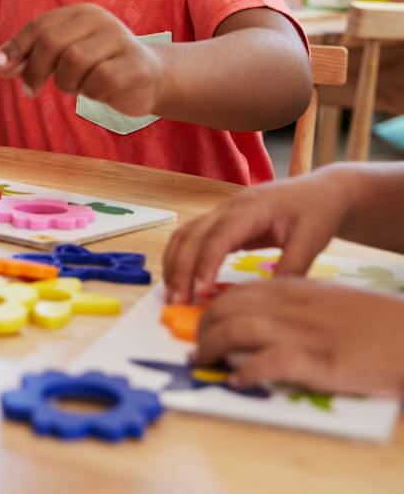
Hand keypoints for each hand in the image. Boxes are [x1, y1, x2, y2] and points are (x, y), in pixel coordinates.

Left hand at [0, 4, 167, 115]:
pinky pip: (97, 82)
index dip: (16, 48)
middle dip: (35, 70)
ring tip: (75, 86)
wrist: (149, 79)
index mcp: (81, 12)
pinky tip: (98, 91)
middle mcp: (101, 20)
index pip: (39, 26)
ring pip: (73, 62)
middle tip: (30, 91)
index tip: (2, 68)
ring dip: (66, 83)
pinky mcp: (135, 65)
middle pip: (53, 43)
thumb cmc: (97, 66)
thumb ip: (28, 58)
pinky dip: (90, 92)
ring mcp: (120, 40)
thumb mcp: (60, 58)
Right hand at [162, 166, 357, 302]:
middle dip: (180, 269)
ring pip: (185, 234)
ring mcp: (221, 212)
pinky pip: (192, 237)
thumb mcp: (311, 241)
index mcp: (252, 208)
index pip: (218, 236)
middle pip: (191, 235)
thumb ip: (291, 268)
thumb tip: (267, 299)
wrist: (320, 191)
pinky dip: (182, 258)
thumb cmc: (317, 211)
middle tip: (178, 302)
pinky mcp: (222, 222)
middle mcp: (229, 207)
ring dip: (174, 263)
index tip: (201, 294)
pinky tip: (183, 279)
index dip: (206, 265)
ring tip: (174, 295)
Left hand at [195, 279, 403, 396]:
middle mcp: (292, 306)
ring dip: (212, 347)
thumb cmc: (377, 324)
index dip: (212, 308)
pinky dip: (246, 372)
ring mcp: (302, 332)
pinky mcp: (317, 361)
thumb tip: (265, 321)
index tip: (202, 324)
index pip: (237, 292)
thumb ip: (298, 305)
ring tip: (203, 363)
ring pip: (236, 330)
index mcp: (295, 290)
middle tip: (196, 347)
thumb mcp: (330, 302)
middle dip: (203, 327)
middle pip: (227, 308)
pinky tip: (238, 381)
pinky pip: (267, 363)